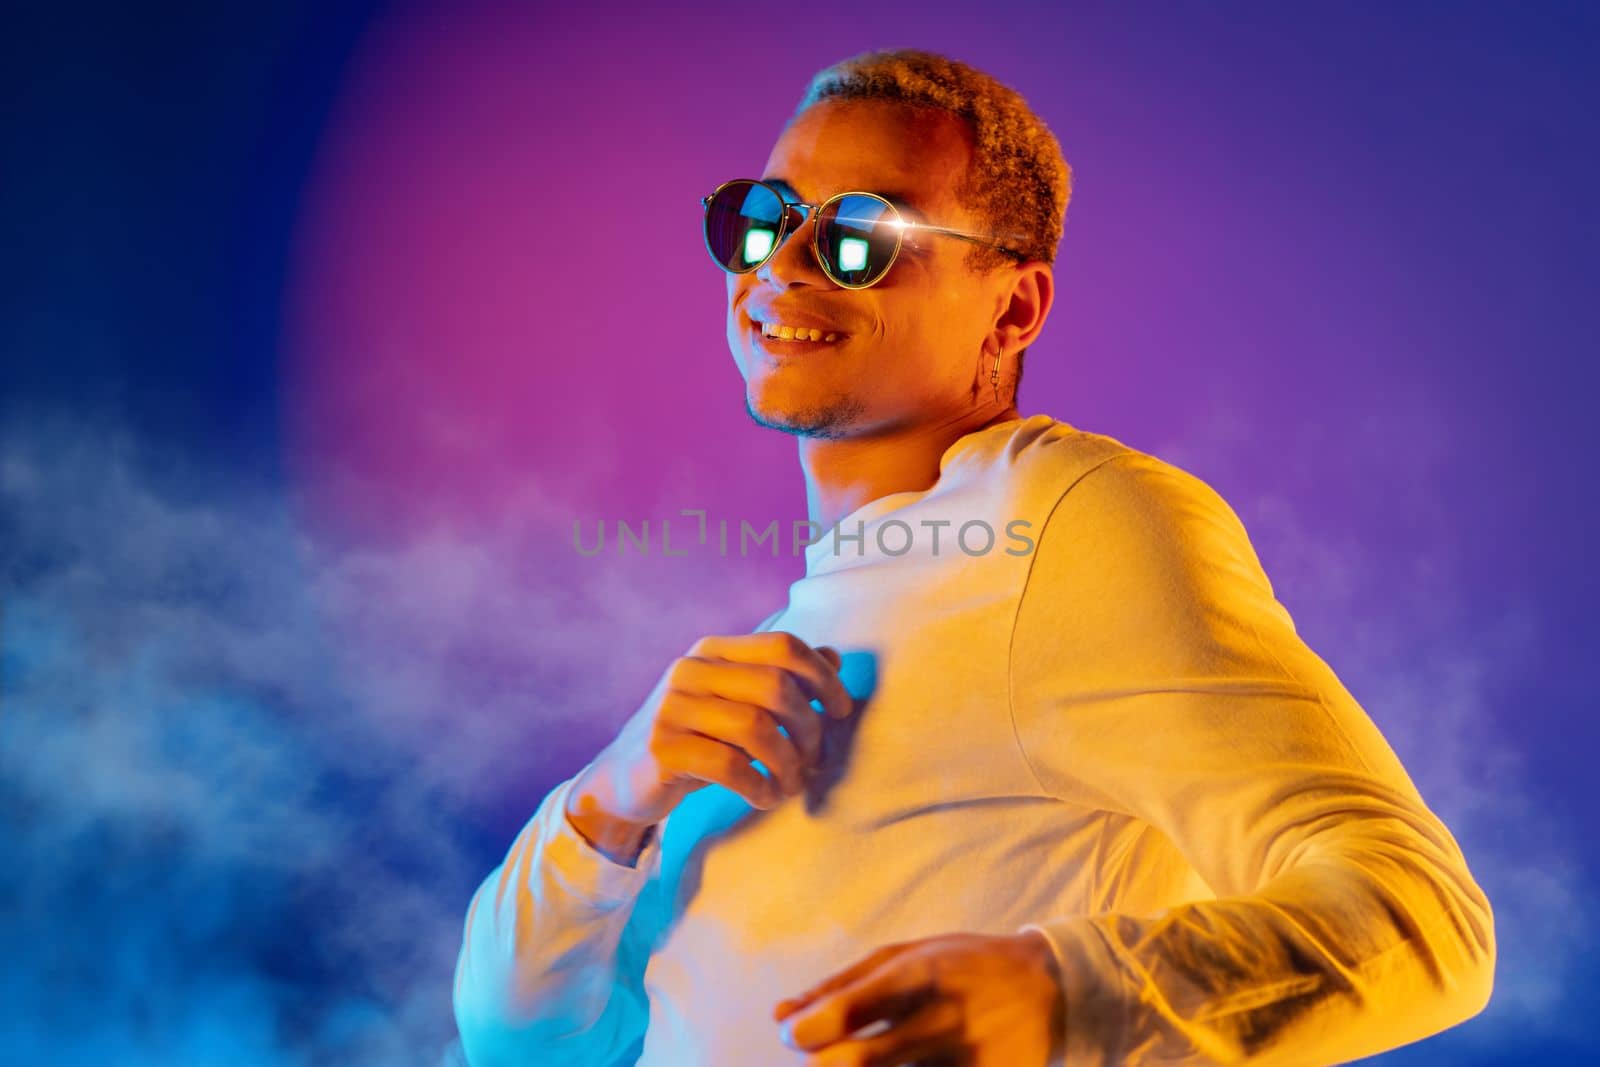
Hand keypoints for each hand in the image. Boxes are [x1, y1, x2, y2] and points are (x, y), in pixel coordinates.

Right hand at [567, 631, 851, 850]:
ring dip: (788, 764)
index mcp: (713, 650)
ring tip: (792, 784)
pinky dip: (759, 786)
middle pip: (776, 686)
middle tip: (816, 759)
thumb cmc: (695, 740)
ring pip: (757, 727)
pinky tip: (765, 797)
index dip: (822, 676)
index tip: (841, 711)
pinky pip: (730, 766)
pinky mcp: (664, 749)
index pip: (783, 645)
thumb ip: (780, 677)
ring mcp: (673, 708)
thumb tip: (833, 657)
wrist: (623, 781)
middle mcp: (690, 670)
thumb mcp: (736, 704)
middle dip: (808, 728)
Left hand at [772, 930, 1064, 1066]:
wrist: (1054, 987)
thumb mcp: (906, 955)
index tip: (795, 1037)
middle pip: (856, 1063)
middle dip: (822, 1066)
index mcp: (918, 974)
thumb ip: (840, 986)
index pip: (847, 1010)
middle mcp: (941, 1019)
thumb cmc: (962, 966)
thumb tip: (780, 1016)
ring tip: (869, 1060)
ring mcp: (967, 1060)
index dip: (803, 1032)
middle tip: (826, 1061)